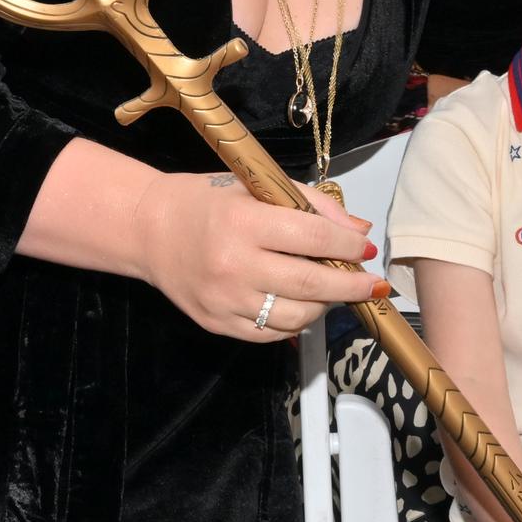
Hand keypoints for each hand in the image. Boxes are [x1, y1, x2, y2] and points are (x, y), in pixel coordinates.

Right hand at [135, 171, 382, 339]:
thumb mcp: (256, 188)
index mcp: (244, 222)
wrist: (149, 229)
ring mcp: (225, 300)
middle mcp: (234, 265)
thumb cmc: (207, 202)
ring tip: (331, 291)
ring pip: (296, 317)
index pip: (313, 237)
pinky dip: (295, 323)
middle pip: (312, 283)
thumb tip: (359, 230)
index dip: (348, 245)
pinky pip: (271, 334)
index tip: (366, 249)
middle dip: (351, 285)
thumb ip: (311, 205)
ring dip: (325, 306)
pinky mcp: (217, 323)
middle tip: (371, 284)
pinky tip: (301, 305)